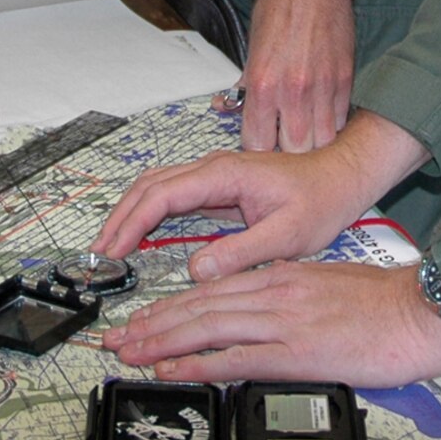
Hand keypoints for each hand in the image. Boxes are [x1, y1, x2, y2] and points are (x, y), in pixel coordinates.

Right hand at [92, 111, 430, 279]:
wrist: (341, 178)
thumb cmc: (320, 200)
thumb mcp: (286, 234)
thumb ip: (241, 252)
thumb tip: (199, 271)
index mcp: (225, 174)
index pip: (162, 194)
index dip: (131, 222)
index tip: (112, 250)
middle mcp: (214, 168)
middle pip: (150, 186)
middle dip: (120, 217)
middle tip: (99, 254)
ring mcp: (214, 175)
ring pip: (157, 187)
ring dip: (130, 213)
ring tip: (110, 247)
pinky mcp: (218, 187)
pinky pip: (172, 196)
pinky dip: (149, 213)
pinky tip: (141, 236)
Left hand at [101, 260, 440, 385]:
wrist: (418, 311)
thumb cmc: (384, 302)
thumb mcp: (329, 285)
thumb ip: (291, 296)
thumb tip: (262, 317)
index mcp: (283, 274)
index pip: (214, 288)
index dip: (173, 305)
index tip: (144, 317)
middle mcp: (274, 292)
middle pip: (199, 306)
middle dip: (152, 322)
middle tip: (117, 337)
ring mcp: (282, 320)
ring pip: (206, 327)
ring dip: (160, 341)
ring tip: (128, 352)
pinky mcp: (295, 350)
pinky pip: (233, 357)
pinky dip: (196, 363)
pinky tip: (170, 369)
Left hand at [237, 0, 367, 152]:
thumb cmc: (279, 6)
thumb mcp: (252, 45)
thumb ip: (247, 82)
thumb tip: (231, 106)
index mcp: (264, 85)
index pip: (257, 144)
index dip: (257, 149)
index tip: (259, 142)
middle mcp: (294, 92)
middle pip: (293, 152)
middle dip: (286, 153)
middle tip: (282, 143)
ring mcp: (323, 89)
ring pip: (322, 142)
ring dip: (312, 142)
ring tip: (305, 135)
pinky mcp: (345, 80)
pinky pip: (339, 120)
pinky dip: (330, 124)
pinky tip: (322, 116)